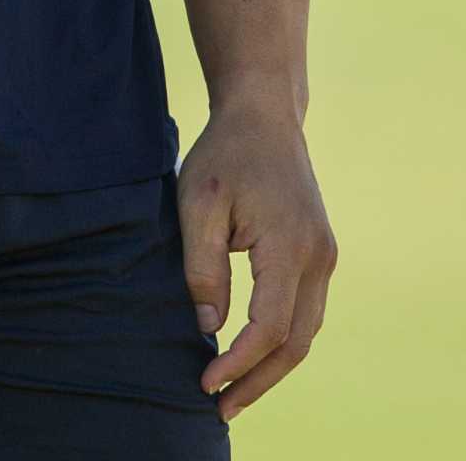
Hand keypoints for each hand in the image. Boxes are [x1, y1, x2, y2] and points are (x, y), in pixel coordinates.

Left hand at [177, 99, 336, 423]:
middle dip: (258, 380)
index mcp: (289, 243)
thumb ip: (203, 267)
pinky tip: (253, 356)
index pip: (270, 325)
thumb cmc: (224, 154)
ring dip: (272, 367)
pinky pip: (306, 311)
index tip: (205, 382)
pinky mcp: (320, 252)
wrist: (264, 115)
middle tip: (221, 409)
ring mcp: (325, 255)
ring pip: (306, 332)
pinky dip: (282, 341)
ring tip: (233, 393)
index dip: (239, 361)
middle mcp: (318, 255)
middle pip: (296, 341)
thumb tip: (209, 328)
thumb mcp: (198, 204)